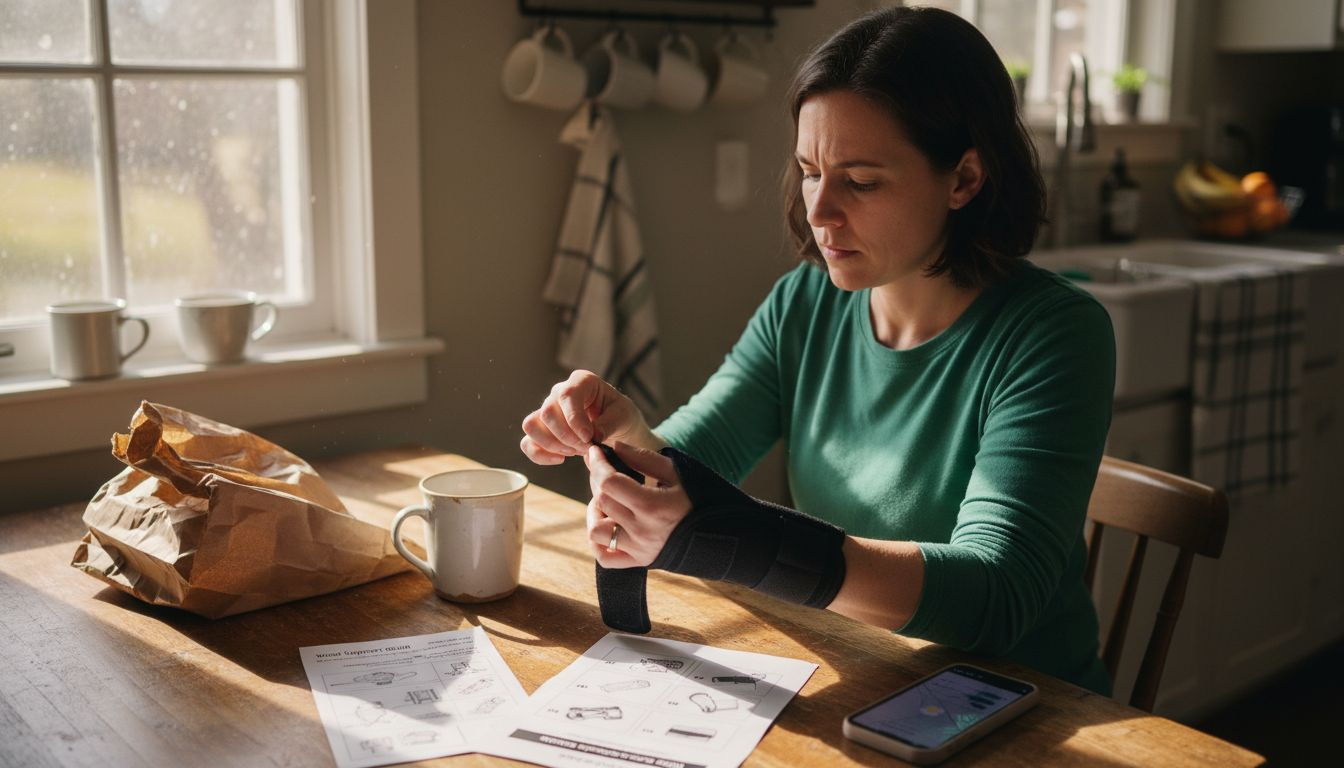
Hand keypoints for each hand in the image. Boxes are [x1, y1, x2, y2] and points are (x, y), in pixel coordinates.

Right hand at [520, 370, 652, 465]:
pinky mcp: (541, 429)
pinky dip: (540, 455)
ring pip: (532, 425)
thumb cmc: (620, 416)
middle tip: (586, 447)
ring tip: (574, 451)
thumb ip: (609, 424)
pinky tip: (560, 459)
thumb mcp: (623, 416)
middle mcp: (559, 392)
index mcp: (582, 381)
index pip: (567, 395)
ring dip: (553, 444)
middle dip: (567, 436)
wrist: (617, 427)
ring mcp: (547, 410)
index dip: (575, 420)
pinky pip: (527, 442)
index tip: (589, 438)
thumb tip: (592, 436)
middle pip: (547, 412)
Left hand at [584, 442, 690, 567]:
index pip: (609, 483)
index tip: (595, 452)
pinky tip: (607, 525)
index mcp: (653, 506)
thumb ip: (643, 458)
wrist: (720, 534)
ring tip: (608, 502)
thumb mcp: (676, 472)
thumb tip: (614, 446)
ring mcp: (639, 549)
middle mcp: (642, 531)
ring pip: (596, 531)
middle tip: (605, 471)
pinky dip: (598, 541)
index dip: (598, 464)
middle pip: (602, 501)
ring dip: (595, 512)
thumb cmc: (698, 499)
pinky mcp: (639, 562)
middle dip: (597, 480)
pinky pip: (604, 557)